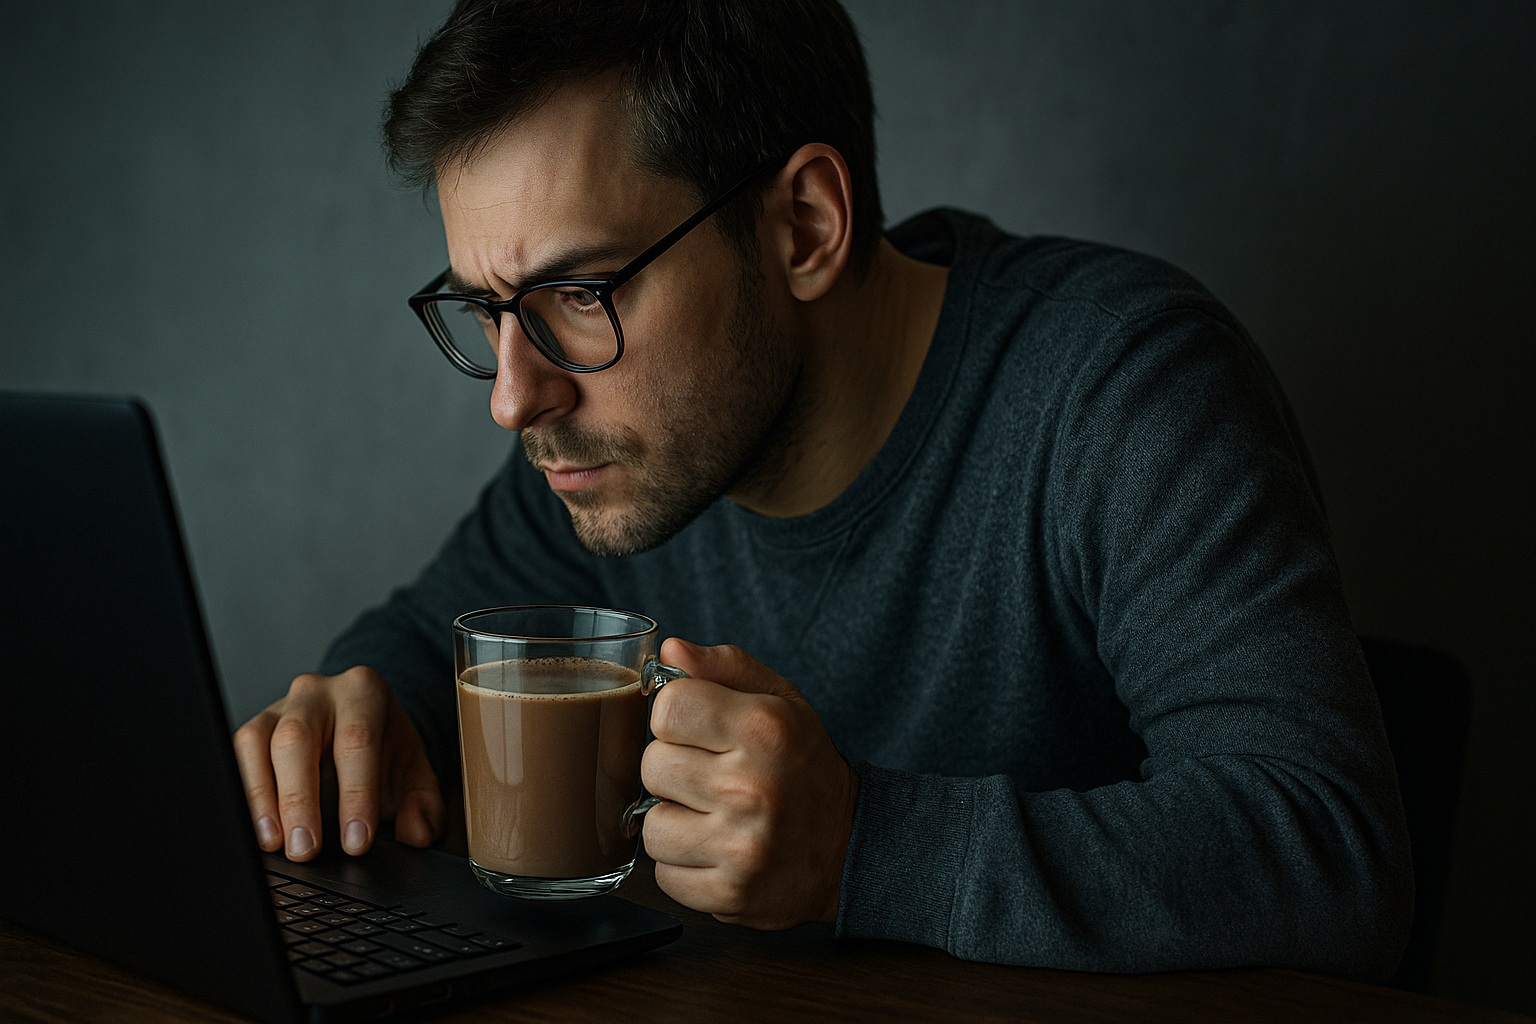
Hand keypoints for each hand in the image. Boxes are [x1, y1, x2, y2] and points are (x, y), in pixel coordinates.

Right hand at [232, 666, 443, 860]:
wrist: (362, 724)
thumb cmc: (385, 750)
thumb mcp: (416, 773)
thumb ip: (425, 805)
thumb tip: (418, 834)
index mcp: (364, 693)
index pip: (358, 742)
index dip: (356, 795)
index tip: (356, 843)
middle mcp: (317, 692)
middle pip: (298, 738)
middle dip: (300, 798)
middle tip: (306, 850)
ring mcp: (278, 707)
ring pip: (257, 743)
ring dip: (261, 797)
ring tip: (273, 843)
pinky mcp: (252, 729)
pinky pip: (235, 756)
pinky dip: (242, 794)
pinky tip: (254, 829)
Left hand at [640, 639, 858, 929]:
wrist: (849, 847)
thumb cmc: (805, 767)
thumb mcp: (781, 702)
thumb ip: (725, 668)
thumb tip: (670, 650)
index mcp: (765, 728)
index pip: (667, 707)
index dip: (677, 717)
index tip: (699, 729)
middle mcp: (751, 787)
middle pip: (652, 765)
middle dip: (675, 769)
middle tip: (711, 776)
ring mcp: (741, 846)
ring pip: (651, 824)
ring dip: (674, 821)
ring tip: (712, 816)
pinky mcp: (730, 894)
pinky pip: (664, 874)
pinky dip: (683, 865)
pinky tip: (715, 850)